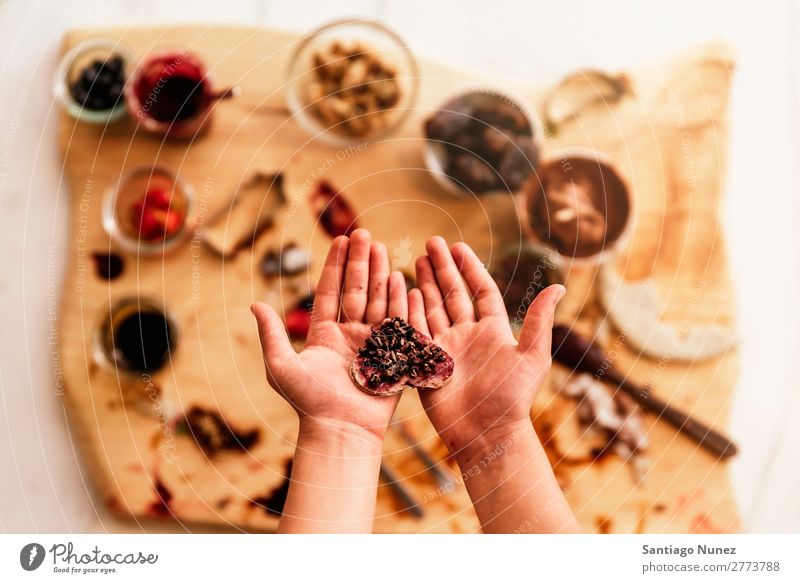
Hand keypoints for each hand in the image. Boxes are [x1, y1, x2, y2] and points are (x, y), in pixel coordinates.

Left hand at [252, 228, 407, 440]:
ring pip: (376, 300)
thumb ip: (271, 334)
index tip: (340, 239)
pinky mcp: (392, 354)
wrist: (340, 430)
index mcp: (324, 334)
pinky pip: (395, 321)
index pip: (329, 292)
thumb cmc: (308, 402)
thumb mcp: (281, 366)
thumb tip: (254, 304)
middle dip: (359, 261)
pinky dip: (397, 299)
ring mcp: (372, 343)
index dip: (335, 265)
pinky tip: (397, 277)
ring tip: (380, 246)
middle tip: (363, 232)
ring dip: (378, 273)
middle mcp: (349, 335)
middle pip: (355, 290)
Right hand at [408, 237, 564, 464]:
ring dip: (424, 284)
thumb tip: (559, 288)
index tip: (458, 246)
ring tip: (415, 260)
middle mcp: (467, 336)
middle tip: (431, 242)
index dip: (470, 268)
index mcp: (492, 332)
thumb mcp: (532, 356)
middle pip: (452, 294)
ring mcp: (445, 349)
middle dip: (442, 268)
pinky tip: (405, 290)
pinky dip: (409, 310)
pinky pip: (416, 331)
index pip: (480, 291)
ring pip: (432, 308)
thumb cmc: (513, 398)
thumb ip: (539, 320)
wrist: (486, 434)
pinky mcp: (426, 364)